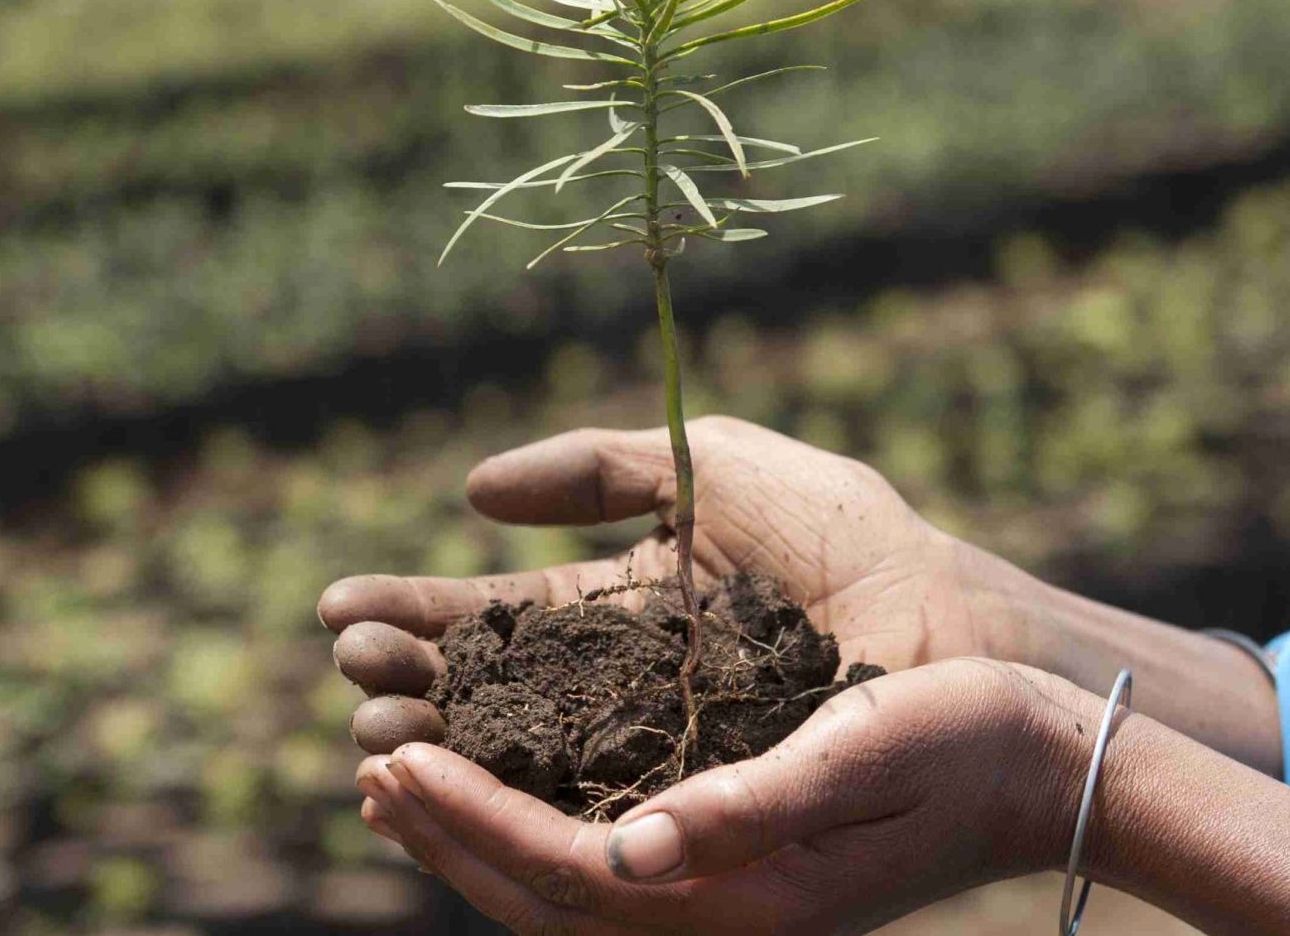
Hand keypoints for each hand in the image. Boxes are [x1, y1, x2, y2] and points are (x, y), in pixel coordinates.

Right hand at [319, 418, 1038, 752]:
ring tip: (380, 730)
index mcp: (620, 616)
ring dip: (439, 751)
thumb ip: (592, 470)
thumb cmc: (847, 536)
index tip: (338, 607)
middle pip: (485, 699)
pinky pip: (582, 821)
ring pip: (515, 767)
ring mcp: (652, 761)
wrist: (952, 615)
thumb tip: (468, 494)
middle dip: (408, 684)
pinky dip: (510, 811)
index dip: (414, 616)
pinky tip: (452, 792)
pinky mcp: (690, 817)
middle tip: (348, 667)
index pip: (493, 622)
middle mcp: (621, 698)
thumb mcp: (705, 469)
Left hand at [355, 657, 1098, 934]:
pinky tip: (499, 793)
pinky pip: (604, 878)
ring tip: (401, 784)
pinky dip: (532, 840)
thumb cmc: (960, 740)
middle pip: (542, 902)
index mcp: (741, 902)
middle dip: (446, 838)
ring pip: (563, 899)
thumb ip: (740, 811)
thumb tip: (621, 854)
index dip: (466, 819)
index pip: (561, 873)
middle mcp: (725, 923)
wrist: (1043, 771)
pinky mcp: (739, 884)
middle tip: (369, 767)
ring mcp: (731, 911)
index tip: (393, 757)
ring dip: (475, 844)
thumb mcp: (852, 751)